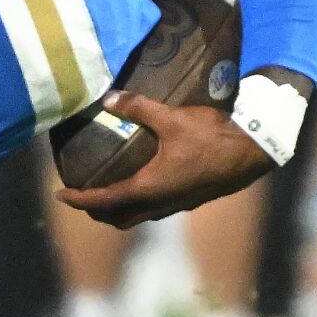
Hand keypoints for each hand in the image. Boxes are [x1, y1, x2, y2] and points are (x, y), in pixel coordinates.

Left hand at [56, 91, 272, 228]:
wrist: (256, 152)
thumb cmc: (213, 137)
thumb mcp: (172, 118)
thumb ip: (138, 108)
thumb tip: (108, 98)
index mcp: (148, 189)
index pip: (102, 201)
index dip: (78, 199)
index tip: (60, 195)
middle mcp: (159, 204)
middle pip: (118, 218)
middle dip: (97, 211)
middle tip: (83, 196)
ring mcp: (177, 205)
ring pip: (139, 217)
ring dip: (120, 211)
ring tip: (109, 194)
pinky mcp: (192, 200)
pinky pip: (157, 210)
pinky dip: (141, 204)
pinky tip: (145, 185)